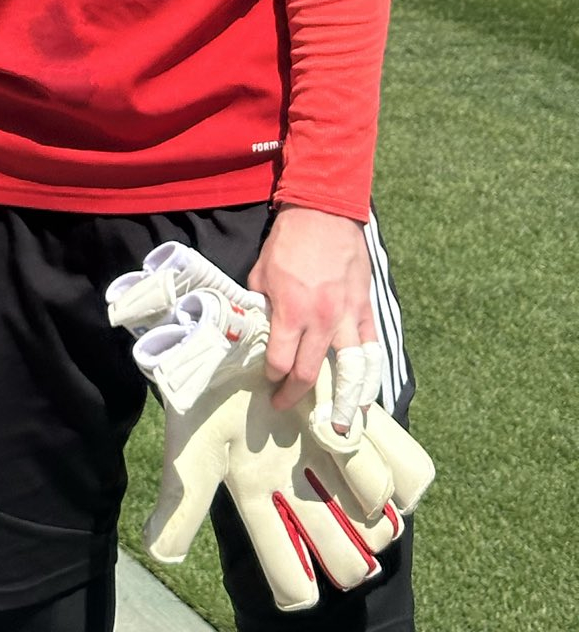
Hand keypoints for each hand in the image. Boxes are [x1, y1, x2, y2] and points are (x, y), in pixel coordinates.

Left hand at [248, 204, 375, 412]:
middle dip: (297, 395)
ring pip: (352, 371)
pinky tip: (367, 393)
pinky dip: (370, 375)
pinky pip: (372, 349)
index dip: (273, 379)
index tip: (268, 385)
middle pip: (311, 373)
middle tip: (288, 407)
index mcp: (293, 311)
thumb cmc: (289, 241)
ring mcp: (348, 316)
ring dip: (347, 401)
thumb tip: (262, 329)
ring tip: (342, 423)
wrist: (324, 211)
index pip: (282, 361)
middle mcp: (323, 320)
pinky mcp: (365, 308)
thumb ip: (263, 305)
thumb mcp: (262, 272)